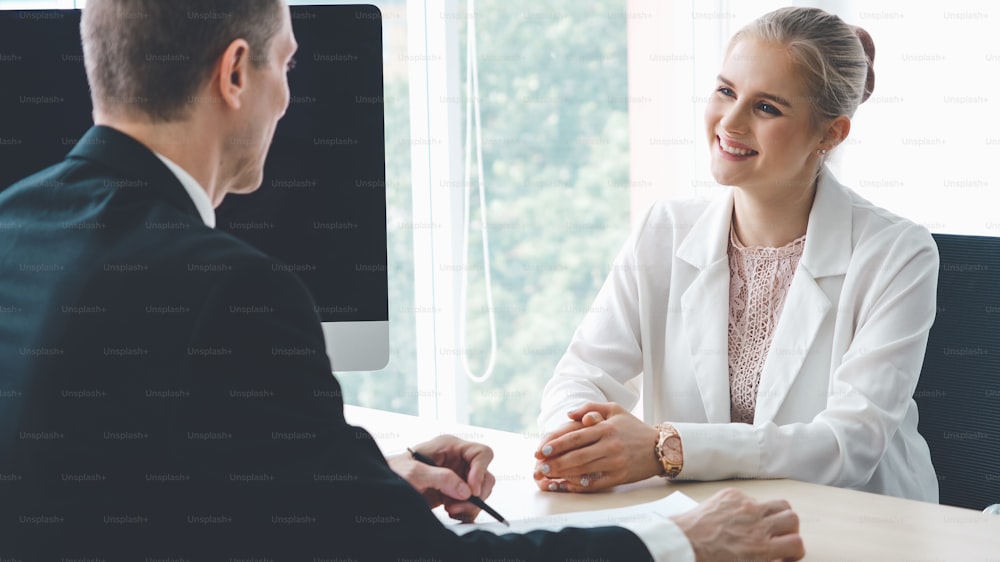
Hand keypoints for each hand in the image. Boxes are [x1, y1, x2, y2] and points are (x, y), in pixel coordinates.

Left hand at [387, 434, 496, 522]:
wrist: (383, 487)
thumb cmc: (394, 472)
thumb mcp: (414, 473)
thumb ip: (441, 478)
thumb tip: (467, 491)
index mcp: (450, 446)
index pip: (481, 453)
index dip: (481, 471)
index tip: (472, 491)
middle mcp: (457, 460)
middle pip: (485, 476)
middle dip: (476, 494)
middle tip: (458, 506)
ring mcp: (457, 477)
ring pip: (480, 492)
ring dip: (470, 505)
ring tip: (451, 510)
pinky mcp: (454, 492)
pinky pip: (472, 504)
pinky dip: (466, 512)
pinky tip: (451, 513)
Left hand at [533, 402, 661, 491]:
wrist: (661, 447)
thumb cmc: (633, 427)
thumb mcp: (615, 409)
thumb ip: (590, 408)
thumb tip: (569, 414)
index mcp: (606, 428)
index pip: (576, 437)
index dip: (556, 444)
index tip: (541, 449)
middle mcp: (610, 445)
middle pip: (577, 455)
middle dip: (555, 461)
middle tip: (539, 465)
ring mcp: (615, 462)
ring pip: (584, 470)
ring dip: (563, 474)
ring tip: (547, 476)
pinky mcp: (620, 476)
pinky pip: (596, 482)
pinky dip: (580, 484)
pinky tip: (567, 485)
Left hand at [671, 488, 804, 561]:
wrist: (680, 544)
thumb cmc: (707, 560)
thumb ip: (765, 560)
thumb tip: (776, 558)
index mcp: (761, 548)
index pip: (797, 543)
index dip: (795, 550)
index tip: (786, 554)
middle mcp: (757, 524)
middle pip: (792, 519)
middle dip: (789, 530)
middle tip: (778, 537)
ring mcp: (745, 506)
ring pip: (779, 503)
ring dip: (777, 515)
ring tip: (765, 524)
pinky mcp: (731, 495)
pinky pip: (751, 497)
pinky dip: (750, 507)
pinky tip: (738, 517)